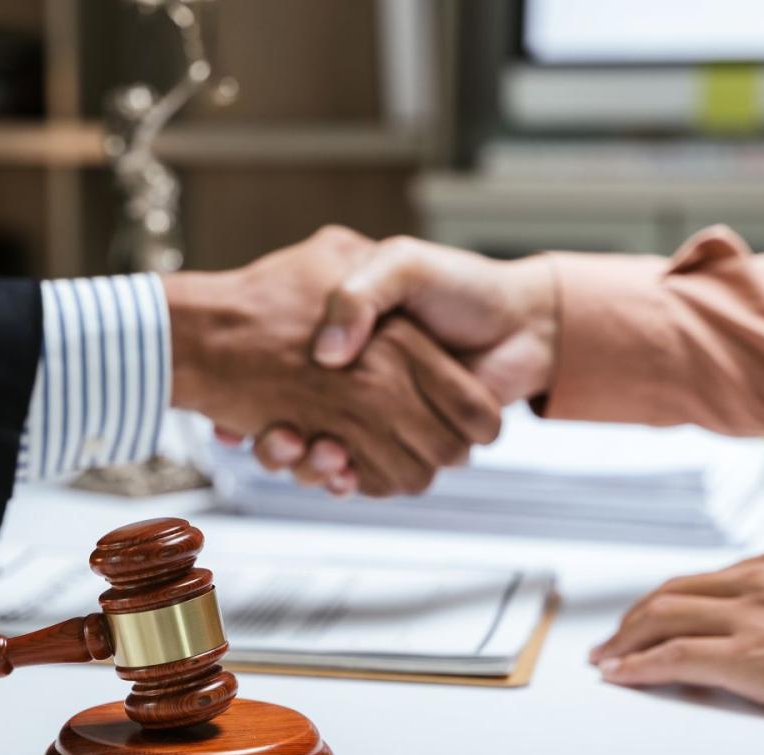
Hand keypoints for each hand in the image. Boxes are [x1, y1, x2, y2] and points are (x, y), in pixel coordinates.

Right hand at [248, 237, 558, 492]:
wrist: (522, 324)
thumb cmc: (461, 288)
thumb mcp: (399, 264)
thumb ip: (360, 294)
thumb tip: (329, 352)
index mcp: (345, 346)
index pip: (280, 380)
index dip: (257, 400)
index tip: (241, 408)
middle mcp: (354, 387)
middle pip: (293, 431)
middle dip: (278, 445)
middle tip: (276, 435)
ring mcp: (375, 421)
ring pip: (320, 461)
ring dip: (306, 465)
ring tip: (303, 448)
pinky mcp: (401, 449)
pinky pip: (360, 478)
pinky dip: (344, 481)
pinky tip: (338, 469)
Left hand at [590, 541, 763, 730]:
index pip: (711, 578)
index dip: (672, 599)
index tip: (653, 614)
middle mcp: (762, 579)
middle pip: (674, 593)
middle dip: (635, 617)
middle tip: (613, 638)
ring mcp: (753, 617)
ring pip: (664, 619)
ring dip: (625, 641)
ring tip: (606, 659)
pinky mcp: (748, 657)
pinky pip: (673, 658)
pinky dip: (637, 666)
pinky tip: (620, 676)